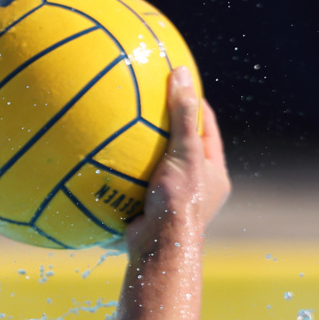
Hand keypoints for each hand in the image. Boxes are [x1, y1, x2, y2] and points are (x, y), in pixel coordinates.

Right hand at [125, 67, 230, 256]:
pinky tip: (103, 163)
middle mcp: (198, 192)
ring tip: (121, 131)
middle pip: (183, 151)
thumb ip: (183, 113)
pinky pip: (135, 189)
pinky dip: (122, 177)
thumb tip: (181, 72)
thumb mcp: (184, 150)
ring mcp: (172, 205)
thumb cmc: (179, 199)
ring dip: (141, 155)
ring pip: (157, 171)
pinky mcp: (150, 216)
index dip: (195, 106)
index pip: (207, 131)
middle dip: (167, 131)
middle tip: (148, 105)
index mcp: (215, 176)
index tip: (179, 86)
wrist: (158, 247)